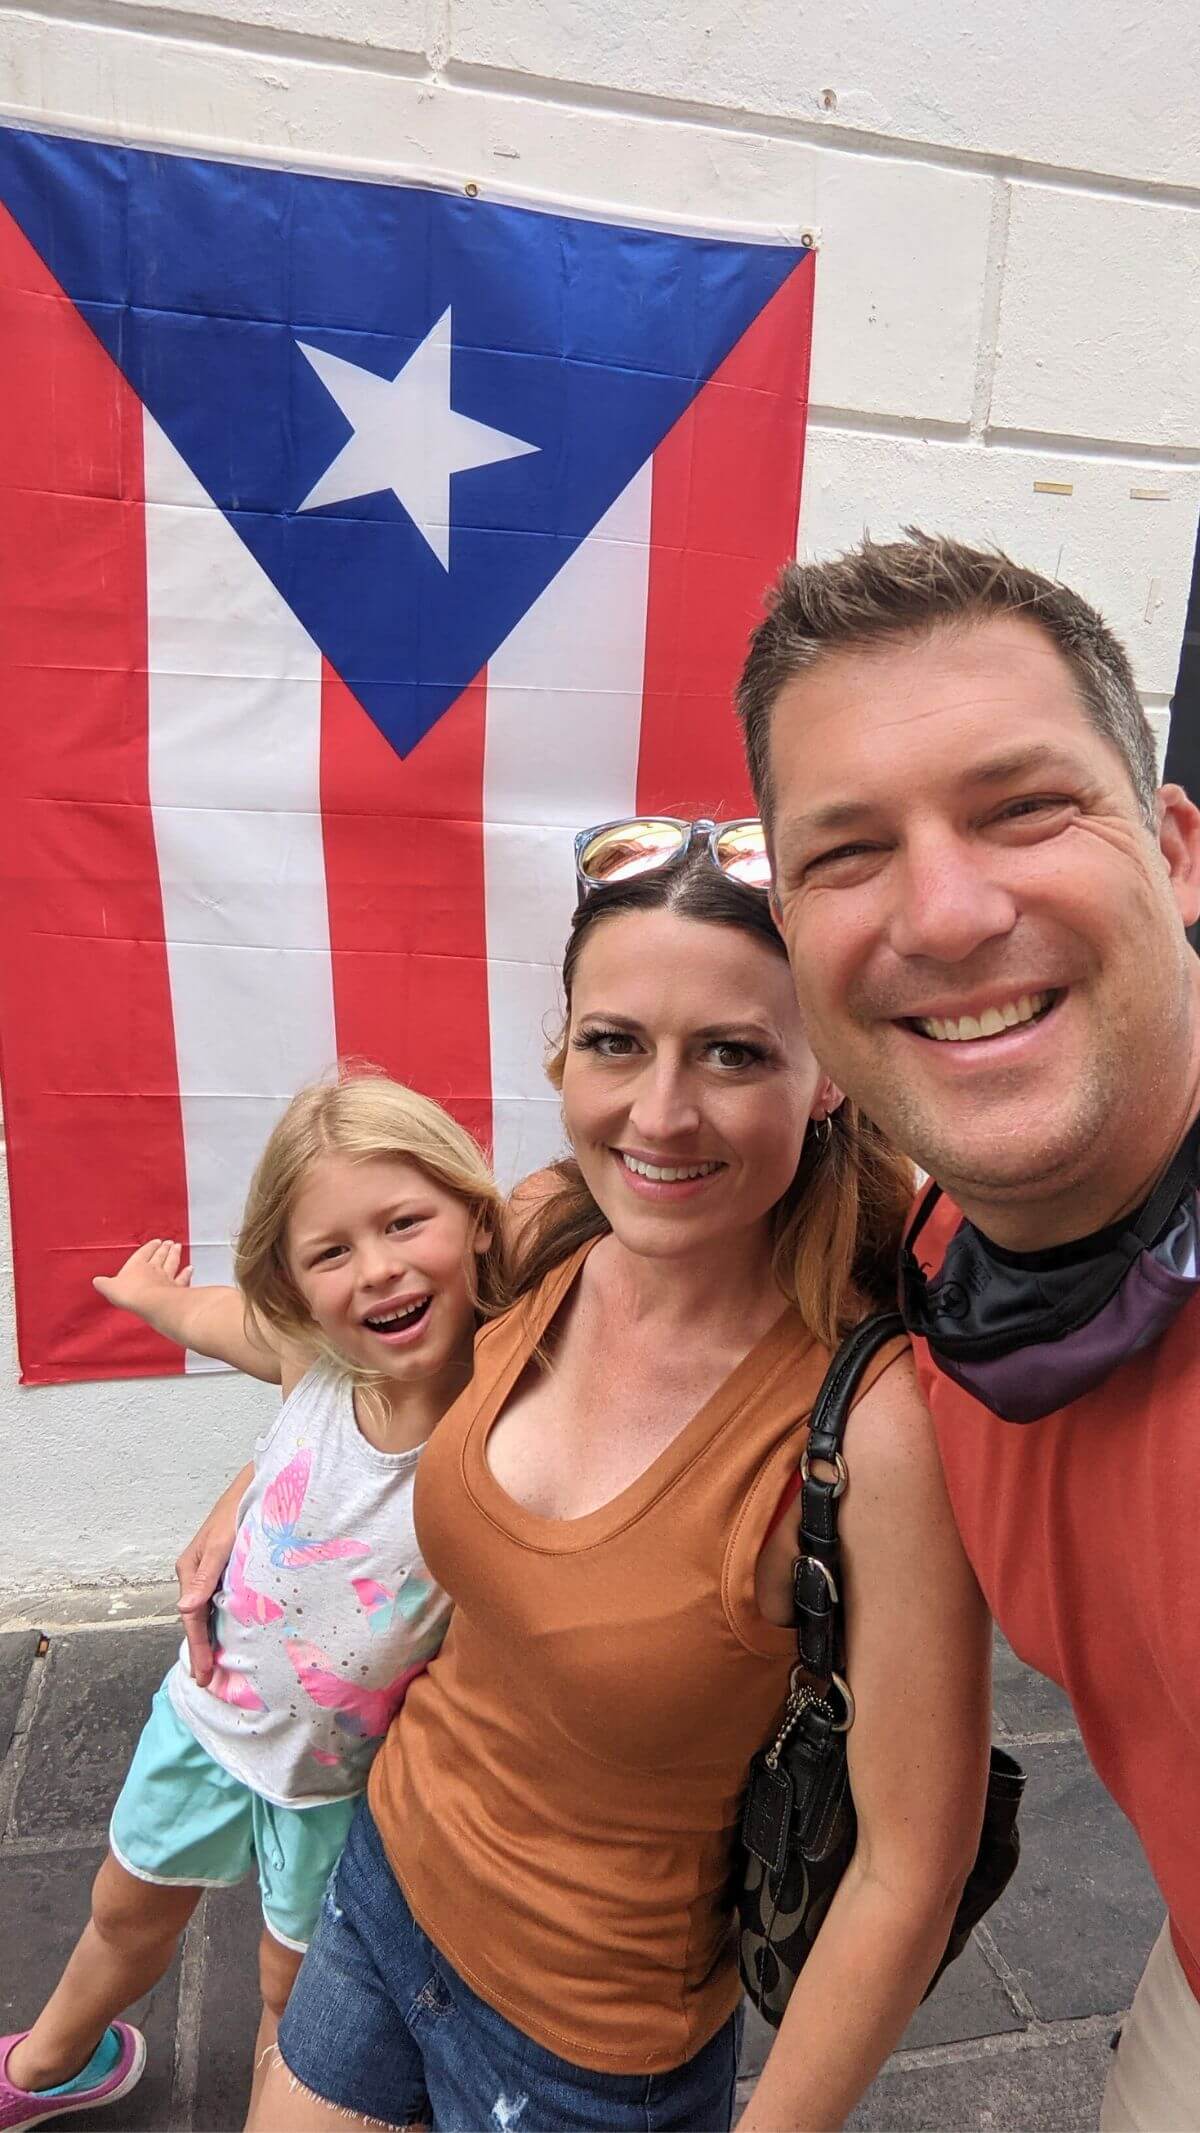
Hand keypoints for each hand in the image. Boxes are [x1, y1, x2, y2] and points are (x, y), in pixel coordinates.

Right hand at [93, 1239, 192, 1327]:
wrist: (150, 1303)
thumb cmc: (129, 1294)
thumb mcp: (110, 1288)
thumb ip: (104, 1284)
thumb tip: (96, 1281)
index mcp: (137, 1265)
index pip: (144, 1253)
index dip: (149, 1247)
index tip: (156, 1241)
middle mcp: (153, 1269)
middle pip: (160, 1256)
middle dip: (164, 1248)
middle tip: (169, 1242)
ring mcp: (166, 1278)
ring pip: (172, 1263)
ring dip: (175, 1254)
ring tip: (178, 1247)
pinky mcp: (176, 1288)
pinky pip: (183, 1278)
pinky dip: (187, 1273)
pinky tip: (191, 1268)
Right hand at [174, 1466, 247, 1686]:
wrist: (258, 1485)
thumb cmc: (239, 1510)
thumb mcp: (220, 1543)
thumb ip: (206, 1575)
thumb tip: (184, 1609)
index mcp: (189, 1569)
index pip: (192, 1618)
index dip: (198, 1648)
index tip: (204, 1675)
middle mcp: (197, 1573)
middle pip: (198, 1619)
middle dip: (201, 1649)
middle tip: (208, 1681)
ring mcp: (212, 1572)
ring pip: (209, 1612)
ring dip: (211, 1638)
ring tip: (217, 1667)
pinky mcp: (227, 1568)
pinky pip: (221, 1602)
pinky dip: (222, 1621)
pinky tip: (231, 1635)